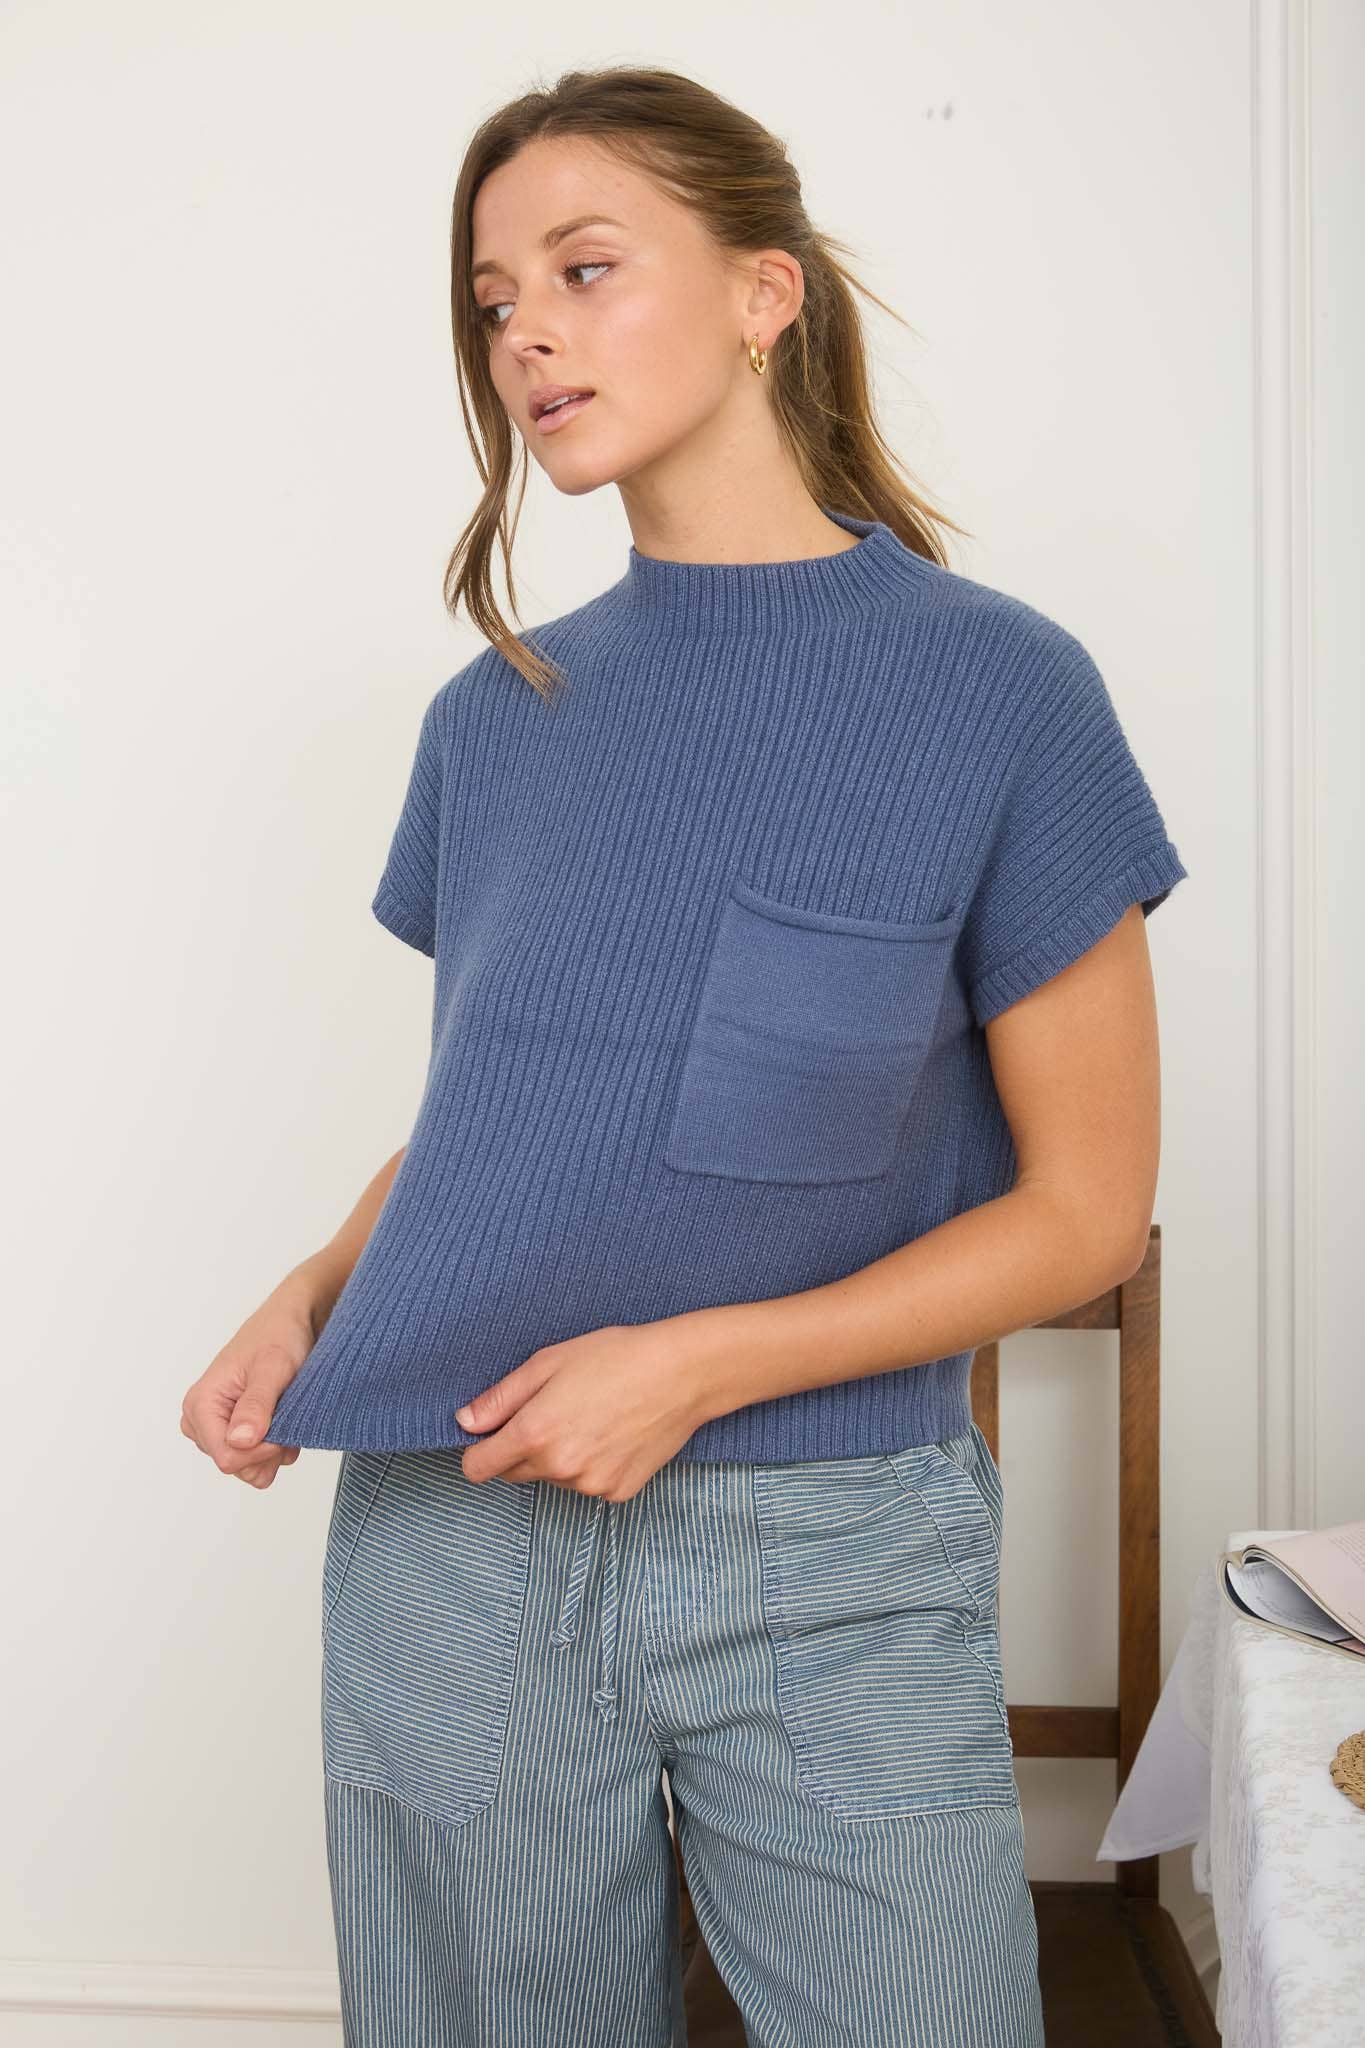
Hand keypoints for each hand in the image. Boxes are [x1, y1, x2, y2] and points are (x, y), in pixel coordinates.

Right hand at [180, 1274, 316, 1488]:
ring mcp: (218, 1427)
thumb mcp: (272, 1368)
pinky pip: (256, 1461)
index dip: (261, 1450)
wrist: (292, 1322)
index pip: (227, 1457)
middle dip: (268, 1449)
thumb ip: (256, 1405)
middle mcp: (201, 1420)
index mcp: (200, 1404)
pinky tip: (286, 1420)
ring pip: (248, 1467)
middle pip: (236, 1465)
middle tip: (287, 1416)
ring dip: (275, 1449)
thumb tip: (239, 1441)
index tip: (282, 1426)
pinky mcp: (235, 1430)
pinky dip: (277, 1447)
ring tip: (287, 1415)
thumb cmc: (279, 1336)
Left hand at [456, 1320, 712, 1500]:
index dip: (479, 1449)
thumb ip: (500, 1398)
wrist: (681, 1374)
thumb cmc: (615, 1357)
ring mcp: (590, 1484)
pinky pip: (587, 1485)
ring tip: (592, 1416)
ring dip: (559, 1457)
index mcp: (534, 1433)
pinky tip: (613, 1434)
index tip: (491, 1435)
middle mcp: (559, 1467)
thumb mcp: (548, 1363)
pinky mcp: (617, 1492)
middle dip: (520, 1449)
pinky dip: (592, 1466)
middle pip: (514, 1473)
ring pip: (553, 1478)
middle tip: (553, 1411)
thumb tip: (465, 1422)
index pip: (478, 1467)